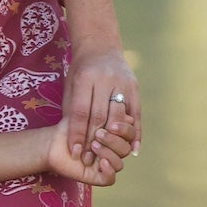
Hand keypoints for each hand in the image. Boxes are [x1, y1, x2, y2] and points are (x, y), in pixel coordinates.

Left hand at [45, 102, 136, 185]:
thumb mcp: (89, 116)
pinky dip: (109, 171)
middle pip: (126, 149)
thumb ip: (110, 116)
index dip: (125, 130)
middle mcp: (111, 152)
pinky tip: (101, 161)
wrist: (51, 141)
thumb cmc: (69, 127)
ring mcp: (104, 165)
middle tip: (99, 134)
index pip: (130, 135)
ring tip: (93, 145)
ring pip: (120, 163)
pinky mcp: (95, 177)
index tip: (111, 123)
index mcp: (114, 137)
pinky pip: (110, 179)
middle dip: (114, 140)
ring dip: (109, 153)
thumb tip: (130, 118)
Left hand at [65, 45, 141, 160]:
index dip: (77, 135)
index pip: (81, 112)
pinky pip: (136, 114)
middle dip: (93, 141)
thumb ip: (72, 110)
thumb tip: (74, 141)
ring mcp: (123, 83)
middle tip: (88, 160)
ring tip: (106, 157)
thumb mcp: (70, 85)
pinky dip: (135, 133)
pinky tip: (132, 149)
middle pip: (100, 116)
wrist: (100, 46)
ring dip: (112, 140)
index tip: (74, 153)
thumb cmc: (80, 70)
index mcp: (85, 78)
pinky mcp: (135, 88)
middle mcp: (106, 79)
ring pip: (118, 117)